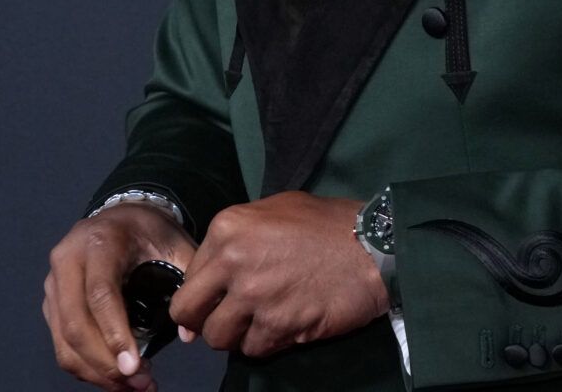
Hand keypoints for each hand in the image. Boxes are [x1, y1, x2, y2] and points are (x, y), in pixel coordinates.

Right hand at [43, 203, 196, 389]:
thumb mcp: (175, 244)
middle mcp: (67, 260)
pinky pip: (60, 342)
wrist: (120, 216)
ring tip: (131, 387)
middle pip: (75, 324)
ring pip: (63, 340)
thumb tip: (190, 334)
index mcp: (99, 242)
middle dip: (106, 363)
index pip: (100, 294)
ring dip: (95, 372)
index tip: (135, 366)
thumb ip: (188, 282)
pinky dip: (84, 366)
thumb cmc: (149, 232)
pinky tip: (113, 377)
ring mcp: (53, 282)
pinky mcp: (50, 301)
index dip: (115, 334)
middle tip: (141, 384)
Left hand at [168, 190, 388, 359]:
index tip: (215, 302)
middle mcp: (232, 261)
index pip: (189, 276)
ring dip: (235, 335)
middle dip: (202, 320)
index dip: (201, 294)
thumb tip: (204, 286)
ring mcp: (253, 295)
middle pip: (188, 311)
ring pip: (217, 337)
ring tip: (259, 322)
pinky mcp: (277, 324)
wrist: (374, 246)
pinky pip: (252, 349)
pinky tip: (284, 326)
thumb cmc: (327, 224)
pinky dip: (265, 344)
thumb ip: (235, 242)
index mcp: (228, 227)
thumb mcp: (276, 211)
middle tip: (226, 320)